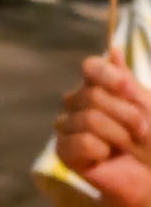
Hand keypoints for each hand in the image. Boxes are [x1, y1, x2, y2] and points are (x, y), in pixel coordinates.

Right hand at [56, 48, 150, 206]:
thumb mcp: (145, 107)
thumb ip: (126, 80)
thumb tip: (114, 48)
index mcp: (95, 87)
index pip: (90, 67)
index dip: (109, 77)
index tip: (131, 91)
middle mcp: (77, 102)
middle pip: (92, 95)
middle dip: (125, 115)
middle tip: (140, 131)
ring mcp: (68, 126)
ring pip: (88, 119)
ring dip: (118, 136)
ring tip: (128, 148)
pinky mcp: (64, 152)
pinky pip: (79, 142)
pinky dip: (100, 151)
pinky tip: (106, 158)